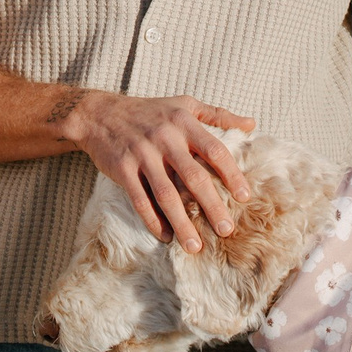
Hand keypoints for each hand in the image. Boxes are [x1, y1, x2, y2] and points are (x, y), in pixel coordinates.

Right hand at [58, 91, 255, 253]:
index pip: (214, 150)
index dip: (231, 174)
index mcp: (184, 122)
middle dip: (212, 206)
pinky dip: (153, 220)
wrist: (99, 114)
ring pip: (166, 194)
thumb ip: (218, 114)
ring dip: (182, 223)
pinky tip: (166, 236)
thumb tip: (252, 124)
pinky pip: (140, 199)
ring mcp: (142, 154)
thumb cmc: (149, 111)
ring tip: (195, 246)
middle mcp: (164, 137)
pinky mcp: (122, 168)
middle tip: (226, 230)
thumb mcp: (184, 104)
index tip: (244, 197)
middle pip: (193, 177)